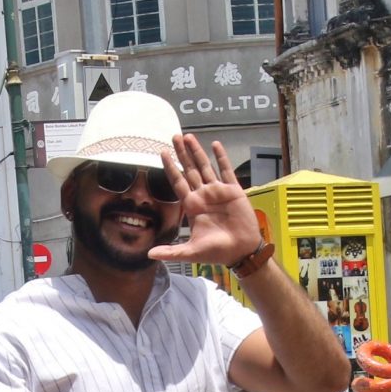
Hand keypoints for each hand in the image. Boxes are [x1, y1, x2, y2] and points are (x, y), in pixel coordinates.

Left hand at [148, 132, 262, 265]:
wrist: (241, 251)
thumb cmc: (217, 252)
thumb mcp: (191, 252)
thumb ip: (171, 252)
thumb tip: (149, 255)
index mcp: (192, 206)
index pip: (177, 182)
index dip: (170, 167)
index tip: (162, 153)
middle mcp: (203, 195)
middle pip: (189, 170)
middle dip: (182, 153)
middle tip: (174, 136)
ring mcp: (218, 191)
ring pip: (205, 166)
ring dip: (197, 152)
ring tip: (189, 137)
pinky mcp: (233, 191)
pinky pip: (226, 171)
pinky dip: (221, 157)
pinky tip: (215, 145)